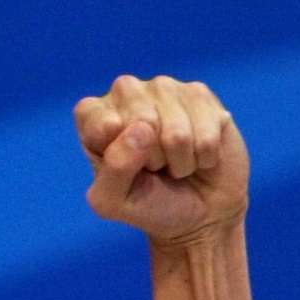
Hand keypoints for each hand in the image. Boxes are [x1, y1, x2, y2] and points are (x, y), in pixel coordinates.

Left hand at [74, 75, 248, 245]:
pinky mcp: (199, 93)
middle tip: (151, 167)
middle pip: (141, 119)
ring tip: (173, 163)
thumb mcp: (112, 202)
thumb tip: (141, 127)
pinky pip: (207, 130)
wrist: (197, 210)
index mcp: (93, 116)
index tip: (121, 167)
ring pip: (176, 129)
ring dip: (178, 160)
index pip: (96, 119)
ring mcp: (164, 88)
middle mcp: (126, 93)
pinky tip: (197, 154)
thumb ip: (113, 169)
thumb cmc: (147, 204)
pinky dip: (203, 155)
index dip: (113, 151)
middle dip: (151, 157)